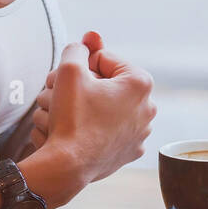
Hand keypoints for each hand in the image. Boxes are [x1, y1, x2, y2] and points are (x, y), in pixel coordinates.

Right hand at [33, 32, 155, 185]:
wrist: (67, 165)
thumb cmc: (72, 117)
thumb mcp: (69, 71)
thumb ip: (77, 49)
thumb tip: (86, 43)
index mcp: (140, 83)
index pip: (103, 59)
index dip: (80, 67)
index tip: (68, 81)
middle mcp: (148, 107)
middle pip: (106, 84)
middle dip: (81, 87)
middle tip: (59, 96)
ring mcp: (140, 132)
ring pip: (106, 108)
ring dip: (84, 107)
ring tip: (65, 116)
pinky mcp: (130, 151)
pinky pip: (108, 130)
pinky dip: (92, 129)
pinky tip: (77, 134)